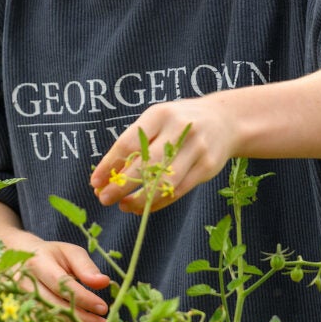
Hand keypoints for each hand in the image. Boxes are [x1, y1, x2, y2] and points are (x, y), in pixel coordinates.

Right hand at [5, 236, 110, 321]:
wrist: (18, 259)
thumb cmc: (49, 255)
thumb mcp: (68, 252)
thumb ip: (86, 267)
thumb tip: (104, 282)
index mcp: (38, 264)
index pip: (62, 285)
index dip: (84, 299)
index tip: (103, 308)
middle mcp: (24, 284)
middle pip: (54, 306)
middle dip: (81, 319)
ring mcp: (18, 301)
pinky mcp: (19, 314)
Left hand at [89, 98, 237, 213]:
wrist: (225, 120)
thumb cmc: (179, 122)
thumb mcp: (157, 120)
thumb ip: (135, 144)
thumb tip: (106, 176)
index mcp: (160, 114)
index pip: (129, 143)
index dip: (110, 165)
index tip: (95, 182)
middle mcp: (180, 129)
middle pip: (146, 164)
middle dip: (121, 185)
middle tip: (104, 198)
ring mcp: (197, 148)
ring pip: (164, 182)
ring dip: (140, 198)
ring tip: (123, 206)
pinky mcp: (208, 167)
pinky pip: (179, 190)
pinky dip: (158, 202)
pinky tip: (143, 207)